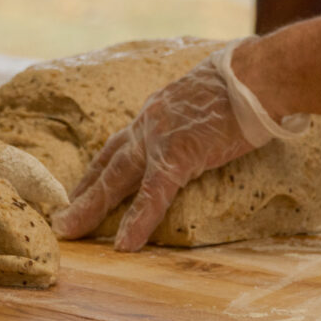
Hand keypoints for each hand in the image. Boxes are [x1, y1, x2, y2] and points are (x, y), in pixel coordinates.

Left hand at [51, 40, 308, 250]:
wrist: (258, 76)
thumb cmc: (246, 83)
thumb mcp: (207, 99)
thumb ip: (194, 118)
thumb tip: (204, 130)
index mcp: (158, 111)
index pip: (120, 144)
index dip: (99, 169)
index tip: (80, 189)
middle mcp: (151, 122)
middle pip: (109, 163)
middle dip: (83, 192)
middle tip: (61, 219)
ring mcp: (161, 138)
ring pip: (117, 178)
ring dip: (92, 206)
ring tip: (70, 231)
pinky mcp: (180, 154)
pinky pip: (154, 194)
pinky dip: (138, 220)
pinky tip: (125, 244)